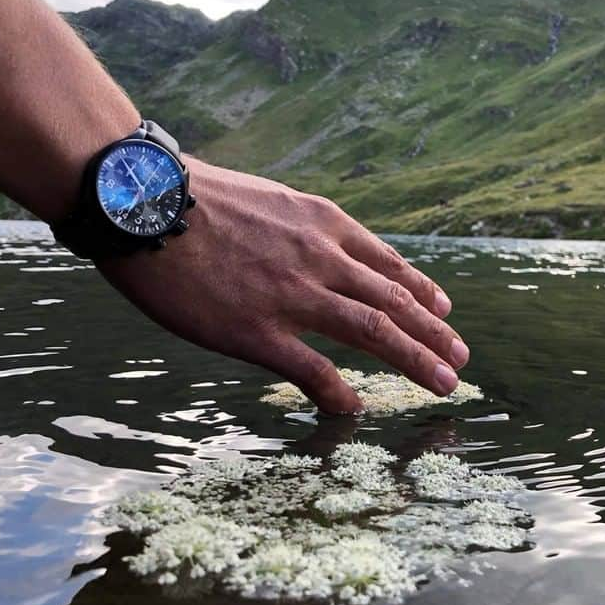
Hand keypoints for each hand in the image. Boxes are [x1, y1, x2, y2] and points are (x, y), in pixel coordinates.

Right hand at [97, 160, 468, 413]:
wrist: (144, 202)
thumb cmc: (195, 198)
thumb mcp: (267, 200)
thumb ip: (300, 228)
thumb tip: (318, 245)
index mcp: (323, 224)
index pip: (389, 263)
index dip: (422, 290)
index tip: (445, 309)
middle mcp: (321, 258)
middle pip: (395, 301)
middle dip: (434, 333)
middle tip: (460, 358)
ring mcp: (293, 296)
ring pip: (373, 331)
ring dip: (414, 359)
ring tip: (443, 383)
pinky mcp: (257, 331)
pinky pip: (312, 369)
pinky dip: (339, 391)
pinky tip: (354, 407)